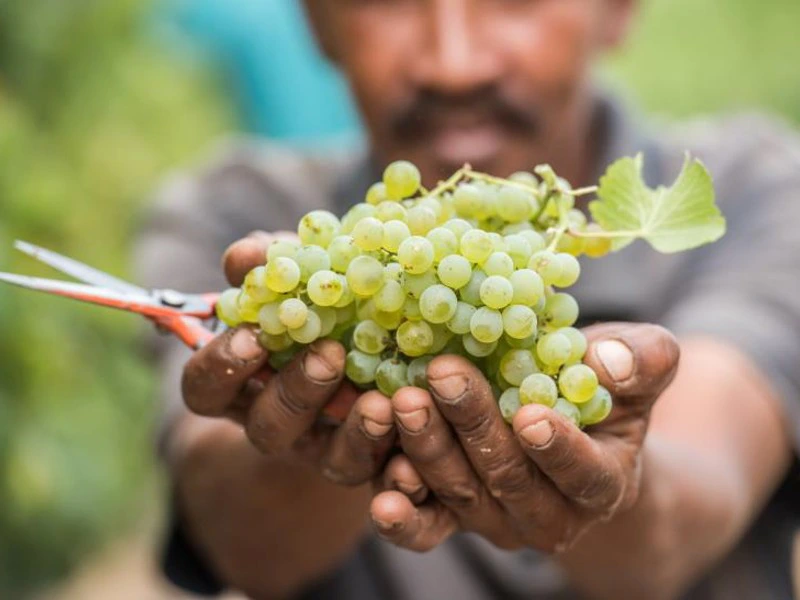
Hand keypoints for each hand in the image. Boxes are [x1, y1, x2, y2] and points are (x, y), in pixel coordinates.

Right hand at [179, 231, 395, 484]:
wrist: (382, 340)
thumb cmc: (320, 302)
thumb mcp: (298, 279)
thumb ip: (272, 267)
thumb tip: (248, 254)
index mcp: (243, 382)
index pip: (206, 387)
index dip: (221, 366)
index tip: (253, 335)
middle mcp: (279, 422)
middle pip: (268, 427)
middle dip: (297, 391)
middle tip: (329, 353)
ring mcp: (327, 448)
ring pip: (330, 458)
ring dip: (354, 430)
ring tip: (380, 400)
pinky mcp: (374, 459)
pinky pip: (382, 467)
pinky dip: (398, 447)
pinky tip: (414, 418)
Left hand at [369, 323, 678, 552]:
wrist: (567, 430)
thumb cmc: (602, 390)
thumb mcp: (636, 367)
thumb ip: (642, 361)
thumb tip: (611, 362)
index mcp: (602, 483)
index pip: (584, 474)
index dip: (559, 448)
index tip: (530, 415)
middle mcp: (548, 515)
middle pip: (508, 479)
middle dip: (474, 426)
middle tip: (444, 375)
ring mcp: (496, 521)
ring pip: (461, 494)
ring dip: (429, 450)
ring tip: (404, 402)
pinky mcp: (453, 517)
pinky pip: (428, 526)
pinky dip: (405, 516)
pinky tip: (382, 494)